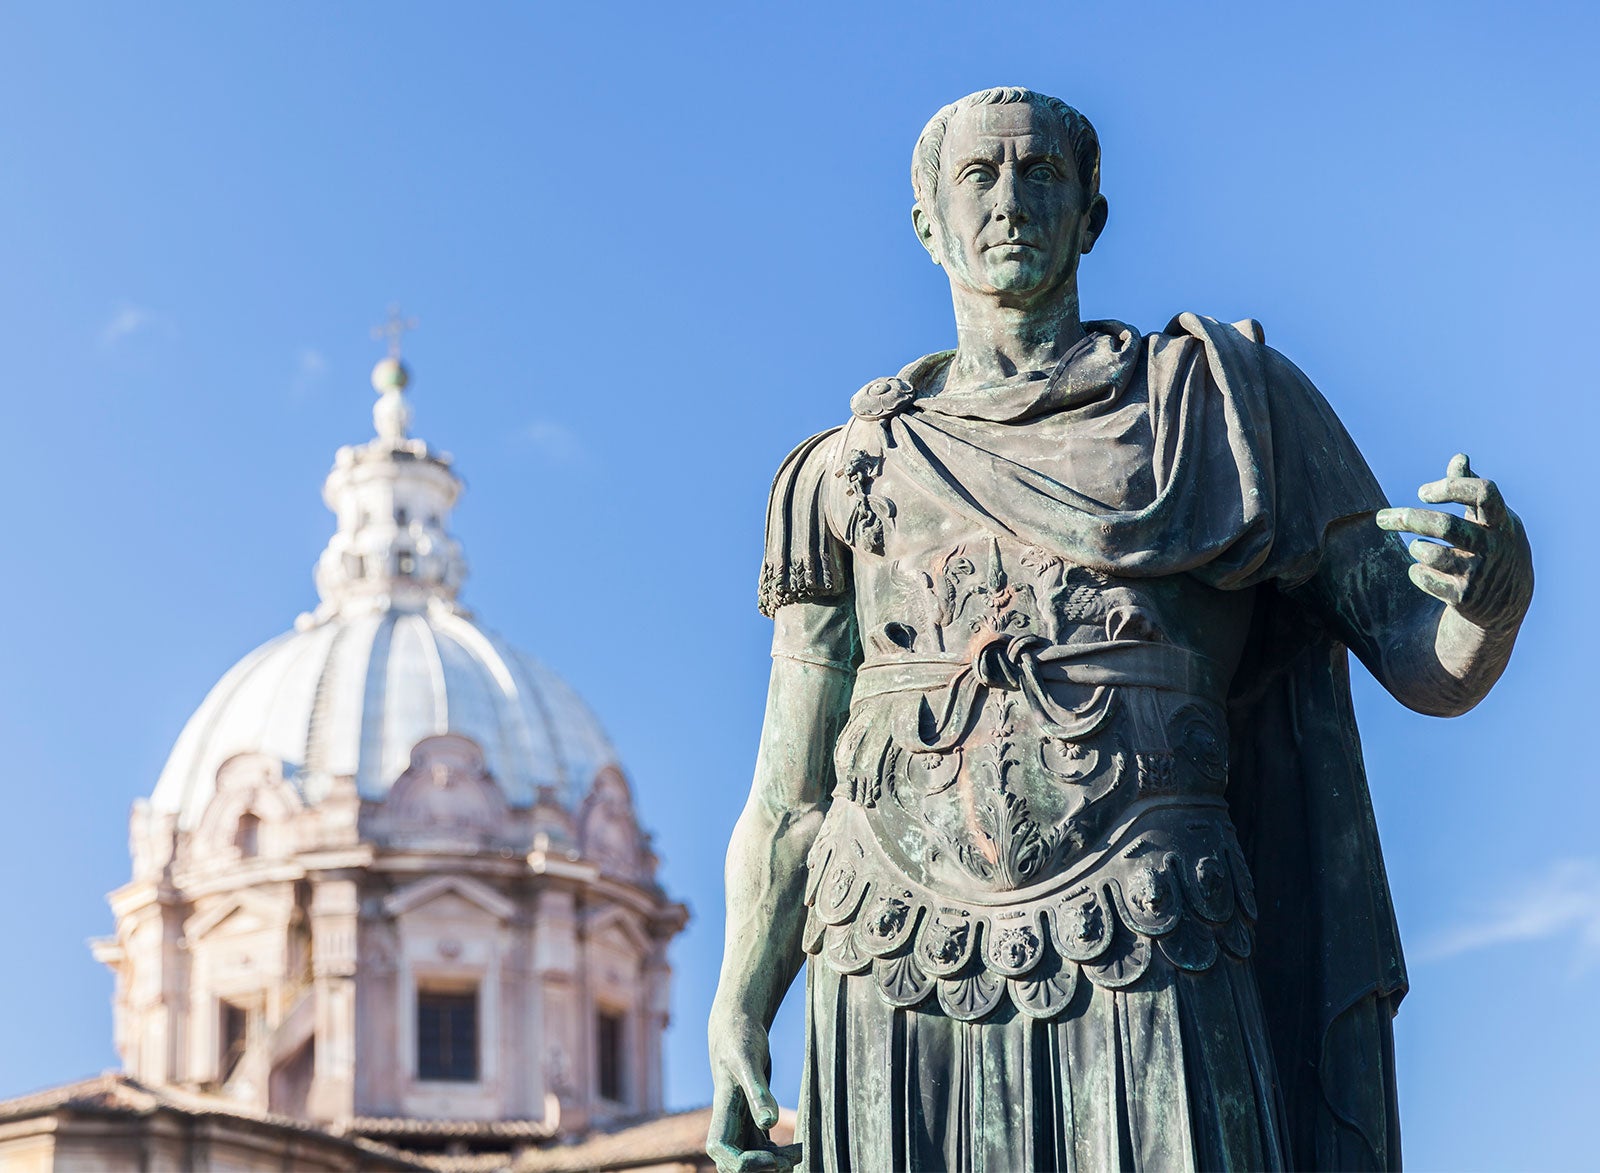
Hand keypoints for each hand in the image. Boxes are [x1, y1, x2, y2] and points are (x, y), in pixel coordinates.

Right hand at [706, 1008, 800, 1172]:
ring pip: (752, 1159)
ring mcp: (740, 1122)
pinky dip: (778, 1154)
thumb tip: (769, 1122)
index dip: (743, 1164)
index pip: (721, 1152)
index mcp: (722, 1110)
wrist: (737, 1025)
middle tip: (792, 1156)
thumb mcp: (748, 1061)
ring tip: (800, 1151)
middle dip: (761, 1169)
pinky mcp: (752, 1119)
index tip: (772, 1158)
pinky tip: (798, 1147)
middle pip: (734, 1164)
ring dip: (774, 1163)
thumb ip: (758, 1092)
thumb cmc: (740, 1038)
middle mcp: (728, 1121)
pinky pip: (762, 1148)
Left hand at [1376, 453, 1532, 631]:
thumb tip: (1459, 457)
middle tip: (1382, 518)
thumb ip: (1472, 490)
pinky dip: (1416, 572)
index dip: (1450, 487)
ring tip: (1417, 548)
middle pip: (1445, 526)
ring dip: (1416, 548)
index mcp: (1501, 521)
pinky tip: (1421, 569)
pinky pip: (1425, 578)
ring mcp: (1480, 573)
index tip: (1422, 492)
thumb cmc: (1492, 547)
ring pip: (1432, 554)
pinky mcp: (1464, 597)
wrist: (1507, 603)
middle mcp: (1493, 546)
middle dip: (1409, 519)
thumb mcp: (1491, 520)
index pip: (1483, 492)